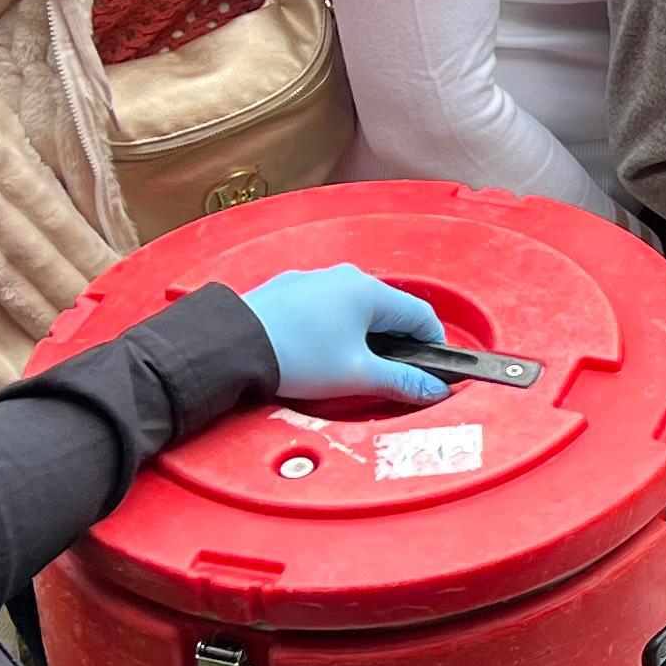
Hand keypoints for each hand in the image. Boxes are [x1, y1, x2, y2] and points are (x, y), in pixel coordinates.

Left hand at [239, 265, 448, 404]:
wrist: (232, 346)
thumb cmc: (296, 356)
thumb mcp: (358, 376)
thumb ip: (402, 382)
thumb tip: (434, 388)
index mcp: (369, 291)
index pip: (421, 315)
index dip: (432, 346)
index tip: (430, 369)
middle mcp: (343, 277)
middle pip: (387, 311)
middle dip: (394, 344)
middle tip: (387, 374)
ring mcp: (313, 281)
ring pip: (353, 309)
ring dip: (360, 335)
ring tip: (346, 367)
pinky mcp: (287, 291)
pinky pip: (324, 308)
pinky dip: (331, 328)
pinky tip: (316, 352)